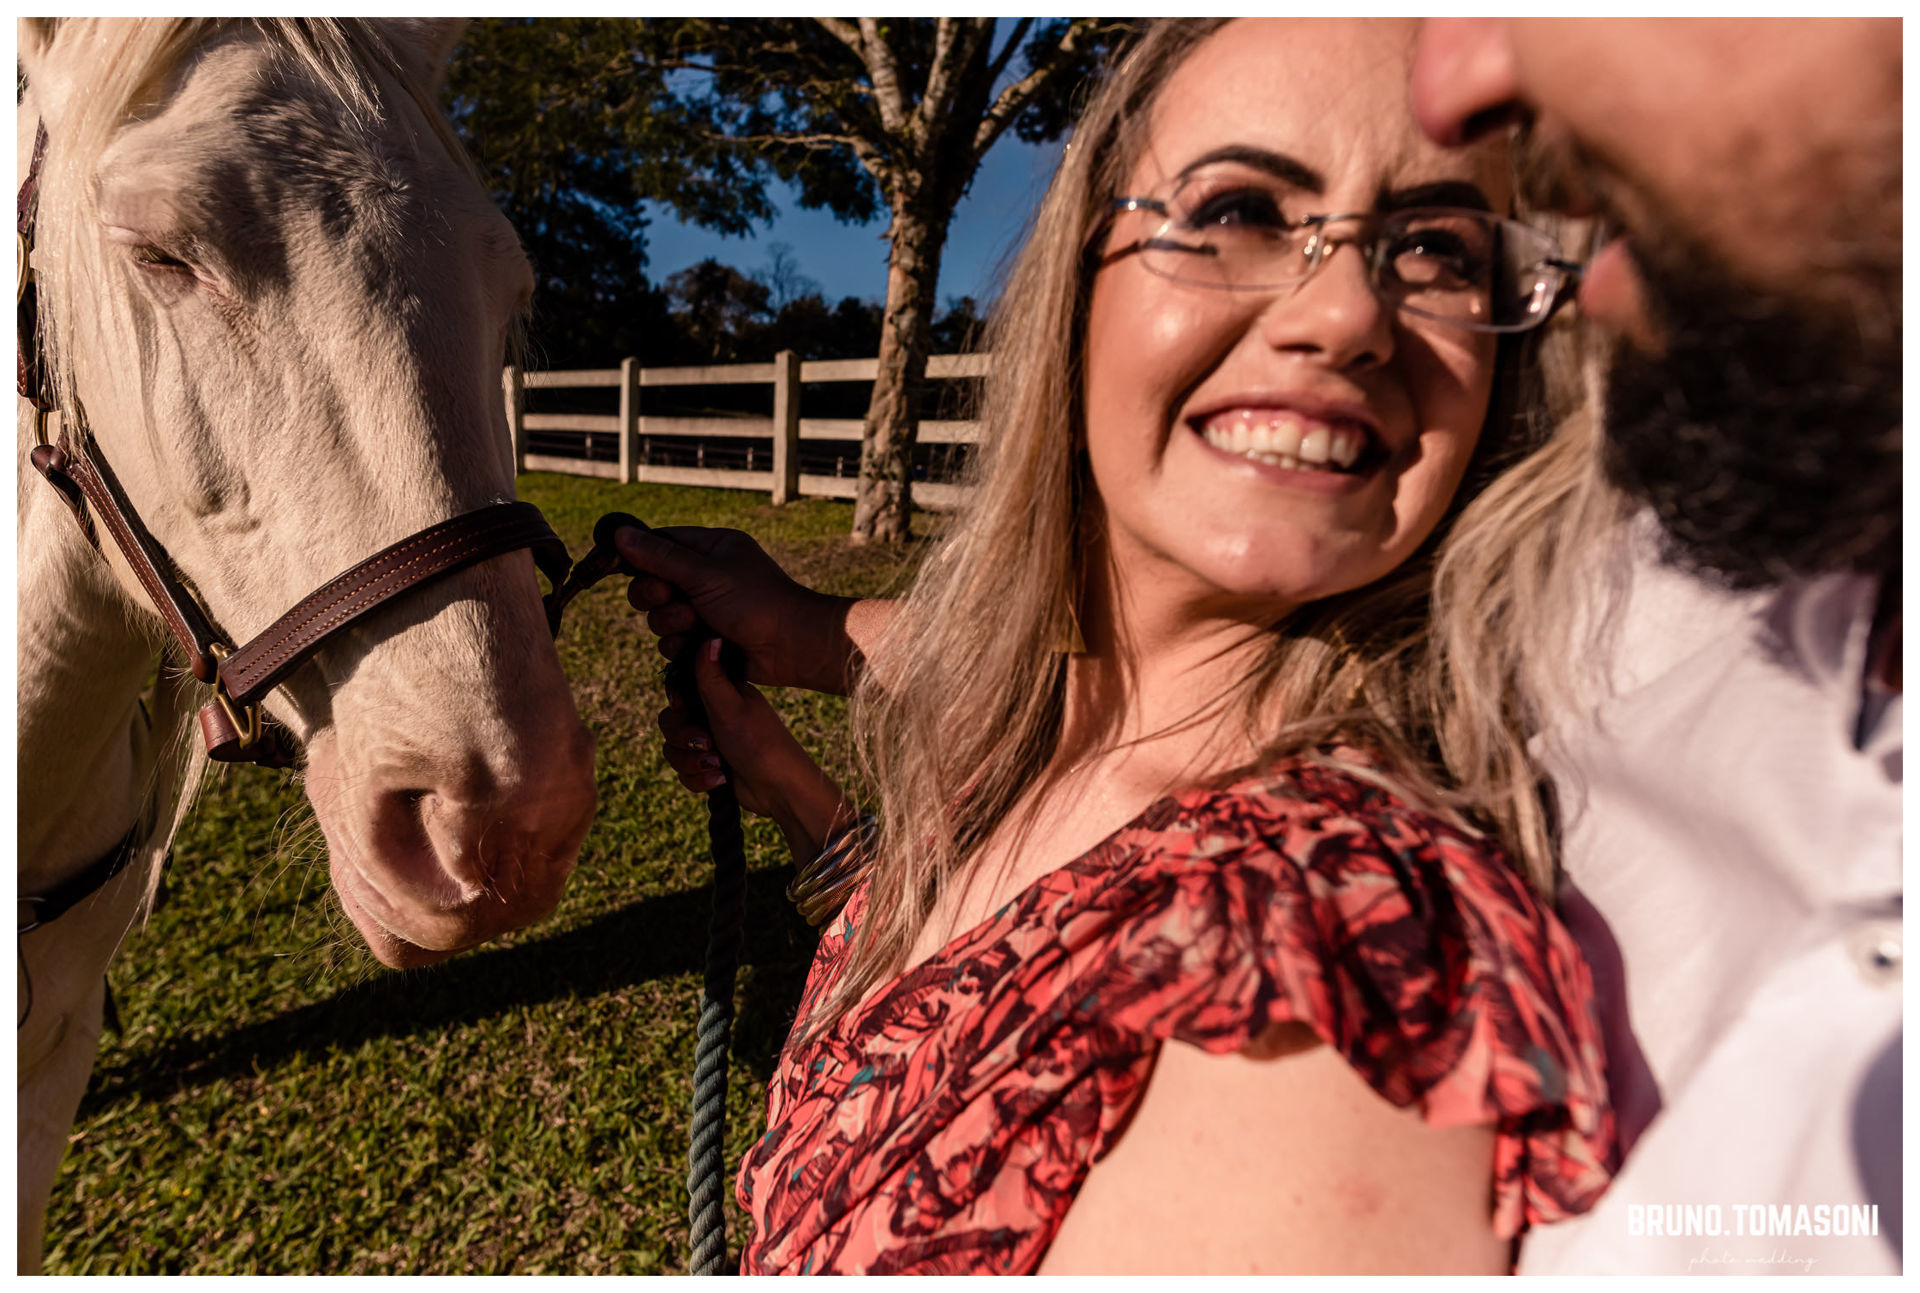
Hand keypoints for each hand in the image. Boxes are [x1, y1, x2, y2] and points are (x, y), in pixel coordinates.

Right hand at [615, 525, 855, 693]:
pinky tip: (701, 646)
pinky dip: (681, 646)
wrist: (792, 646)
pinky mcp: (704, 640)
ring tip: (696, 625)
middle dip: (655, 595)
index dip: (640, 556)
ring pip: (658, 617)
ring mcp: (705, 610)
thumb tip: (619, 533)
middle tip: (670, 597)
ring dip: (671, 623)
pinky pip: (671, 642)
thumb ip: (660, 556)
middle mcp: (705, 577)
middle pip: (650, 583)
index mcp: (711, 549)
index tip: (624, 567)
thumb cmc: (756, 601)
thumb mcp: (705, 573)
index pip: (659, 543)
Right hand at [657, 638, 852, 860]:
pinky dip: (699, 778)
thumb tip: (710, 636)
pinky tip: (720, 780)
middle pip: (671, 721)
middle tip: (708, 744)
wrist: (780, 788)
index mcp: (720, 692)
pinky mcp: (710, 765)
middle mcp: (713, 714)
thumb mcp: (731, 706)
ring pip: (674, 749)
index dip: (677, 703)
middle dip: (684, 738)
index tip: (684, 708)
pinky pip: (685, 771)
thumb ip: (711, 676)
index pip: (680, 689)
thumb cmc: (760, 743)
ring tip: (717, 766)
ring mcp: (711, 740)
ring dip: (691, 762)